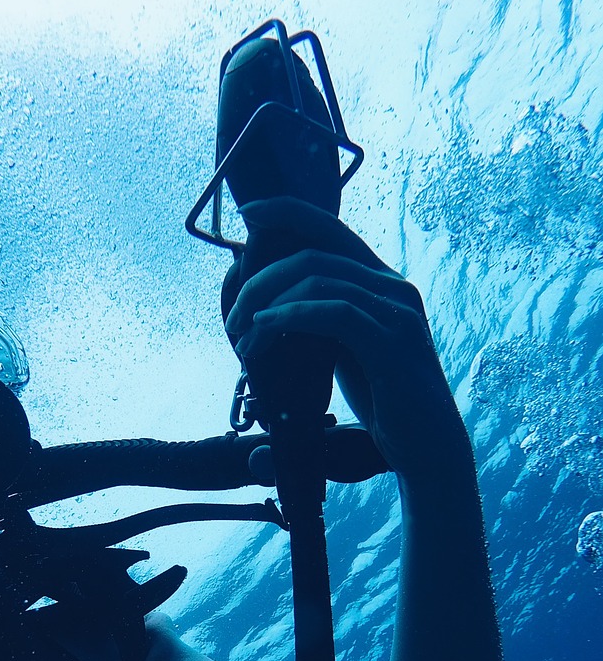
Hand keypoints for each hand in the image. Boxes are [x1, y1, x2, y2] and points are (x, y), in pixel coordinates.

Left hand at [224, 198, 468, 482]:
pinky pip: (334, 311)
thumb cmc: (384, 403)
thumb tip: (264, 319)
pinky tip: (265, 329)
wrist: (426, 448)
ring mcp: (397, 310)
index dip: (288, 212)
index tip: (247, 213)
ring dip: (268, 304)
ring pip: (319, 278)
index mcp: (381, 283)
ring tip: (243, 336)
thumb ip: (318, 326)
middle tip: (232, 318)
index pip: (332, 230)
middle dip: (262, 279)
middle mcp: (393, 286)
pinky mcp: (392, 340)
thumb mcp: (344, 353)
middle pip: (313, 252)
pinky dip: (291, 316)